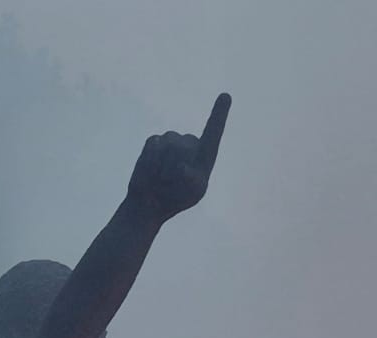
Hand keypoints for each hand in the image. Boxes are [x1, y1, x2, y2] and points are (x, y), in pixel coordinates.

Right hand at [126, 93, 229, 221]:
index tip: (226, 96)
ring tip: (162, 178)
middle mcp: (190, 143)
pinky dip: (151, 162)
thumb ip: (192, 181)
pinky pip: (153, 146)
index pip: (213, 132)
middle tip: (171, 183)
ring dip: (163, 168)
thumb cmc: (176, 198)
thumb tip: (183, 167)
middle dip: (175, 168)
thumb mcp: (192, 193)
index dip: (219, 114)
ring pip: (168, 147)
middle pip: (184, 147)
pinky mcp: (154, 141)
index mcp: (205, 154)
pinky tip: (151, 171)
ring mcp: (171, 140)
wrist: (151, 201)